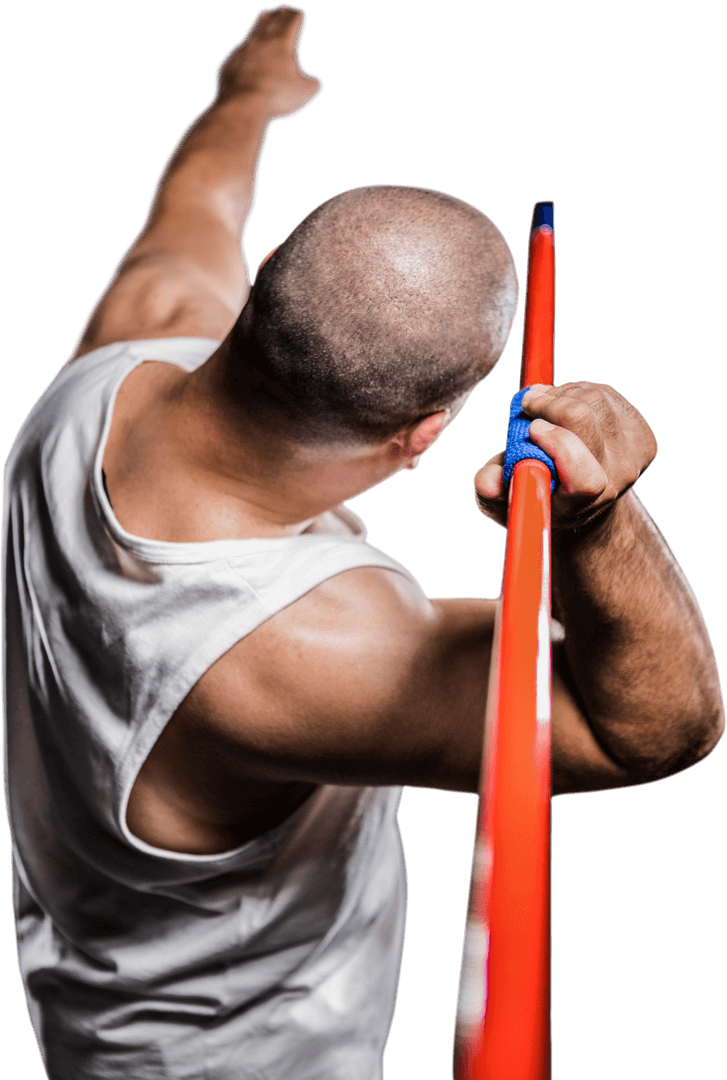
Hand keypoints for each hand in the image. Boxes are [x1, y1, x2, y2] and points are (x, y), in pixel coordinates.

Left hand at [219, 5, 322, 118]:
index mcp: (283, 44)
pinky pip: (243, 48)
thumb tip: (315, 83)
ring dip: (262, 22)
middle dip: (280, 16)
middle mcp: (264, 41)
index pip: (291, 24)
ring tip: (264, 15)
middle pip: (274, 23)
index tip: (297, 13)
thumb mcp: (304, 91)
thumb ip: (312, 84)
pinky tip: (248, 45)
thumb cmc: (277, 95)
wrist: (245, 101)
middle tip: (282, 9)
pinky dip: (248, 44)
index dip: (295, 18)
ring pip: (256, 30)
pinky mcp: (235, 61)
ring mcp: (247, 50)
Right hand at [474, 382, 657, 529]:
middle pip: (584, 421)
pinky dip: (578, 392)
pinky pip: (605, 394)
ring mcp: (633, 459)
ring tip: (544, 408)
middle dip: (548, 405)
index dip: (559, 445)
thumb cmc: (538, 492)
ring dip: (560, 396)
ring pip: (592, 400)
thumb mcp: (506, 498)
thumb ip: (492, 488)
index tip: (532, 429)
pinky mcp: (641, 436)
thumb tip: (489, 480)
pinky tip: (566, 407)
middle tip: (527, 405)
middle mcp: (613, 483)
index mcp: (578, 506)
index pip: (585, 479)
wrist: (583, 499)